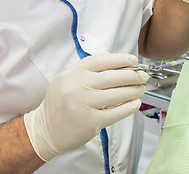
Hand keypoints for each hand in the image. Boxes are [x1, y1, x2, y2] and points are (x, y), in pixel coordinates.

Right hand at [23, 53, 148, 161]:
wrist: (45, 129)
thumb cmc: (60, 103)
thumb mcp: (67, 79)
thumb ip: (87, 70)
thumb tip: (113, 60)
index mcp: (73, 73)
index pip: (102, 61)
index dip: (121, 59)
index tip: (134, 61)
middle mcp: (78, 87)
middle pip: (113, 77)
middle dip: (133, 76)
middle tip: (143, 76)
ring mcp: (84, 104)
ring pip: (117, 94)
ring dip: (133, 91)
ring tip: (140, 89)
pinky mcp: (91, 122)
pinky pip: (116, 113)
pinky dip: (128, 108)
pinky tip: (135, 104)